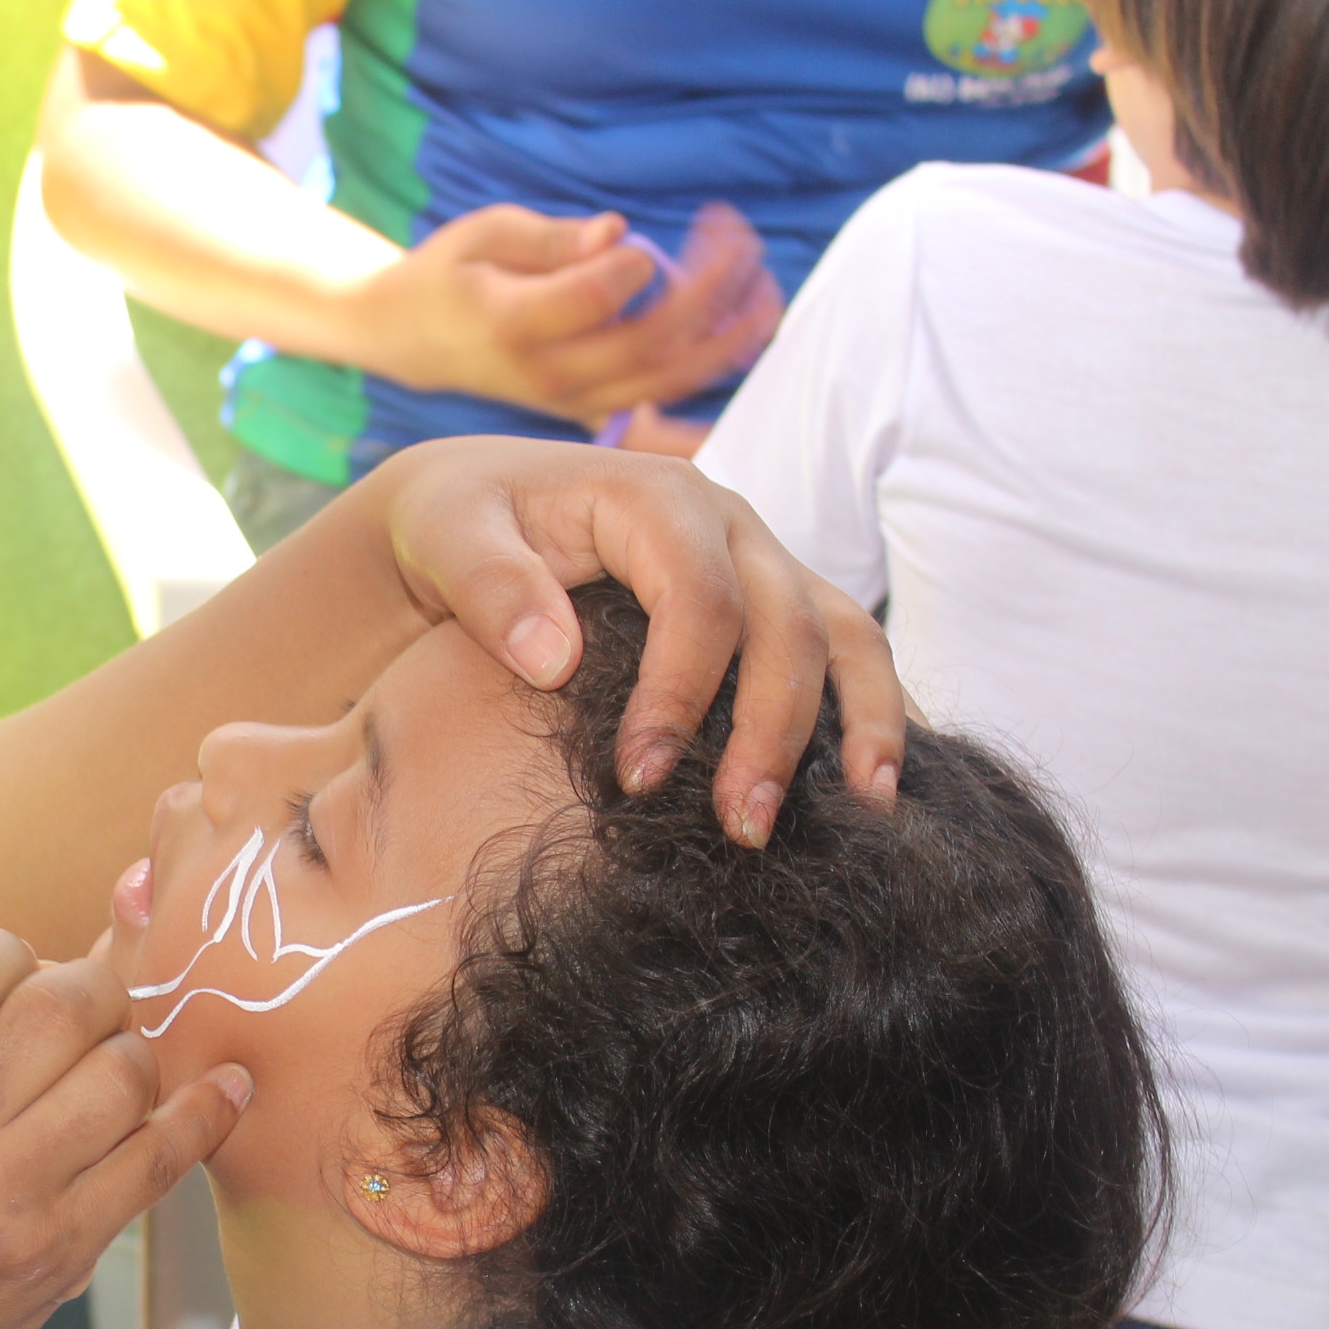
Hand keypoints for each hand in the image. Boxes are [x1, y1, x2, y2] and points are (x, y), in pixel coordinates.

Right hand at [0, 928, 249, 1328]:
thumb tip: (82, 932)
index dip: (0, 954)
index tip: (8, 973)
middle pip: (54, 1007)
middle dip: (84, 989)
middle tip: (75, 1011)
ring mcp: (4, 1203)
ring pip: (120, 1071)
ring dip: (128, 1052)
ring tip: (102, 1068)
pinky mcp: (64, 1249)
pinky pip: (162, 1154)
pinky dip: (202, 1110)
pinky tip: (222, 1087)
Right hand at [355, 201, 782, 425]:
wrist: (417, 341)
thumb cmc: (455, 273)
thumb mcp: (486, 234)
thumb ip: (553, 240)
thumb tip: (619, 232)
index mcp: (514, 323)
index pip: (592, 301)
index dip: (632, 268)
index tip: (645, 242)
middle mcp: (549, 373)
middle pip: (649, 342)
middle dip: (708, 289)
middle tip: (742, 241)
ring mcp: (574, 399)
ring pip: (668, 377)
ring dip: (727, 335)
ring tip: (765, 286)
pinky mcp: (592, 409)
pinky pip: (663, 410)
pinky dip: (710, 379)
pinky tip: (751, 342)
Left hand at [366, 438, 903, 837]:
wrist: (483, 508)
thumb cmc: (461, 523)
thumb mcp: (446, 535)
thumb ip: (490, 587)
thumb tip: (553, 661)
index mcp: (657, 499)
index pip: (699, 599)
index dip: (679, 693)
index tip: (637, 779)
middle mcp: (731, 525)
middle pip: (786, 625)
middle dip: (771, 733)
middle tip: (743, 829)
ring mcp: (764, 562)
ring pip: (844, 634)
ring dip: (862, 723)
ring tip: (865, 812)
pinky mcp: (777, 602)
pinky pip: (850, 651)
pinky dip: (876, 713)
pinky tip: (882, 786)